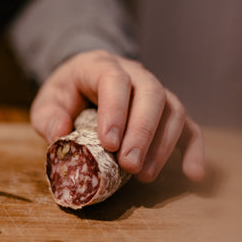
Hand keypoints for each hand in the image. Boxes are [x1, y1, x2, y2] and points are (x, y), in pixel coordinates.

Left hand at [30, 50, 204, 182]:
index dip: (115, 110)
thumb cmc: (66, 95)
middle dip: (142, 131)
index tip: (109, 143)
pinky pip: (189, 126)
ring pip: (172, 110)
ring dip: (162, 145)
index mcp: (100, 65)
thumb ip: (48, 117)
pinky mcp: (168, 112)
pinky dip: (194, 150)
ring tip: (144, 176)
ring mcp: (155, 91)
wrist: (83, 83)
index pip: (113, 79)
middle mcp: (134, 73)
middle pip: (151, 93)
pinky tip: (193, 174)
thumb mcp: (47, 102)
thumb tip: (59, 133)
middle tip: (129, 165)